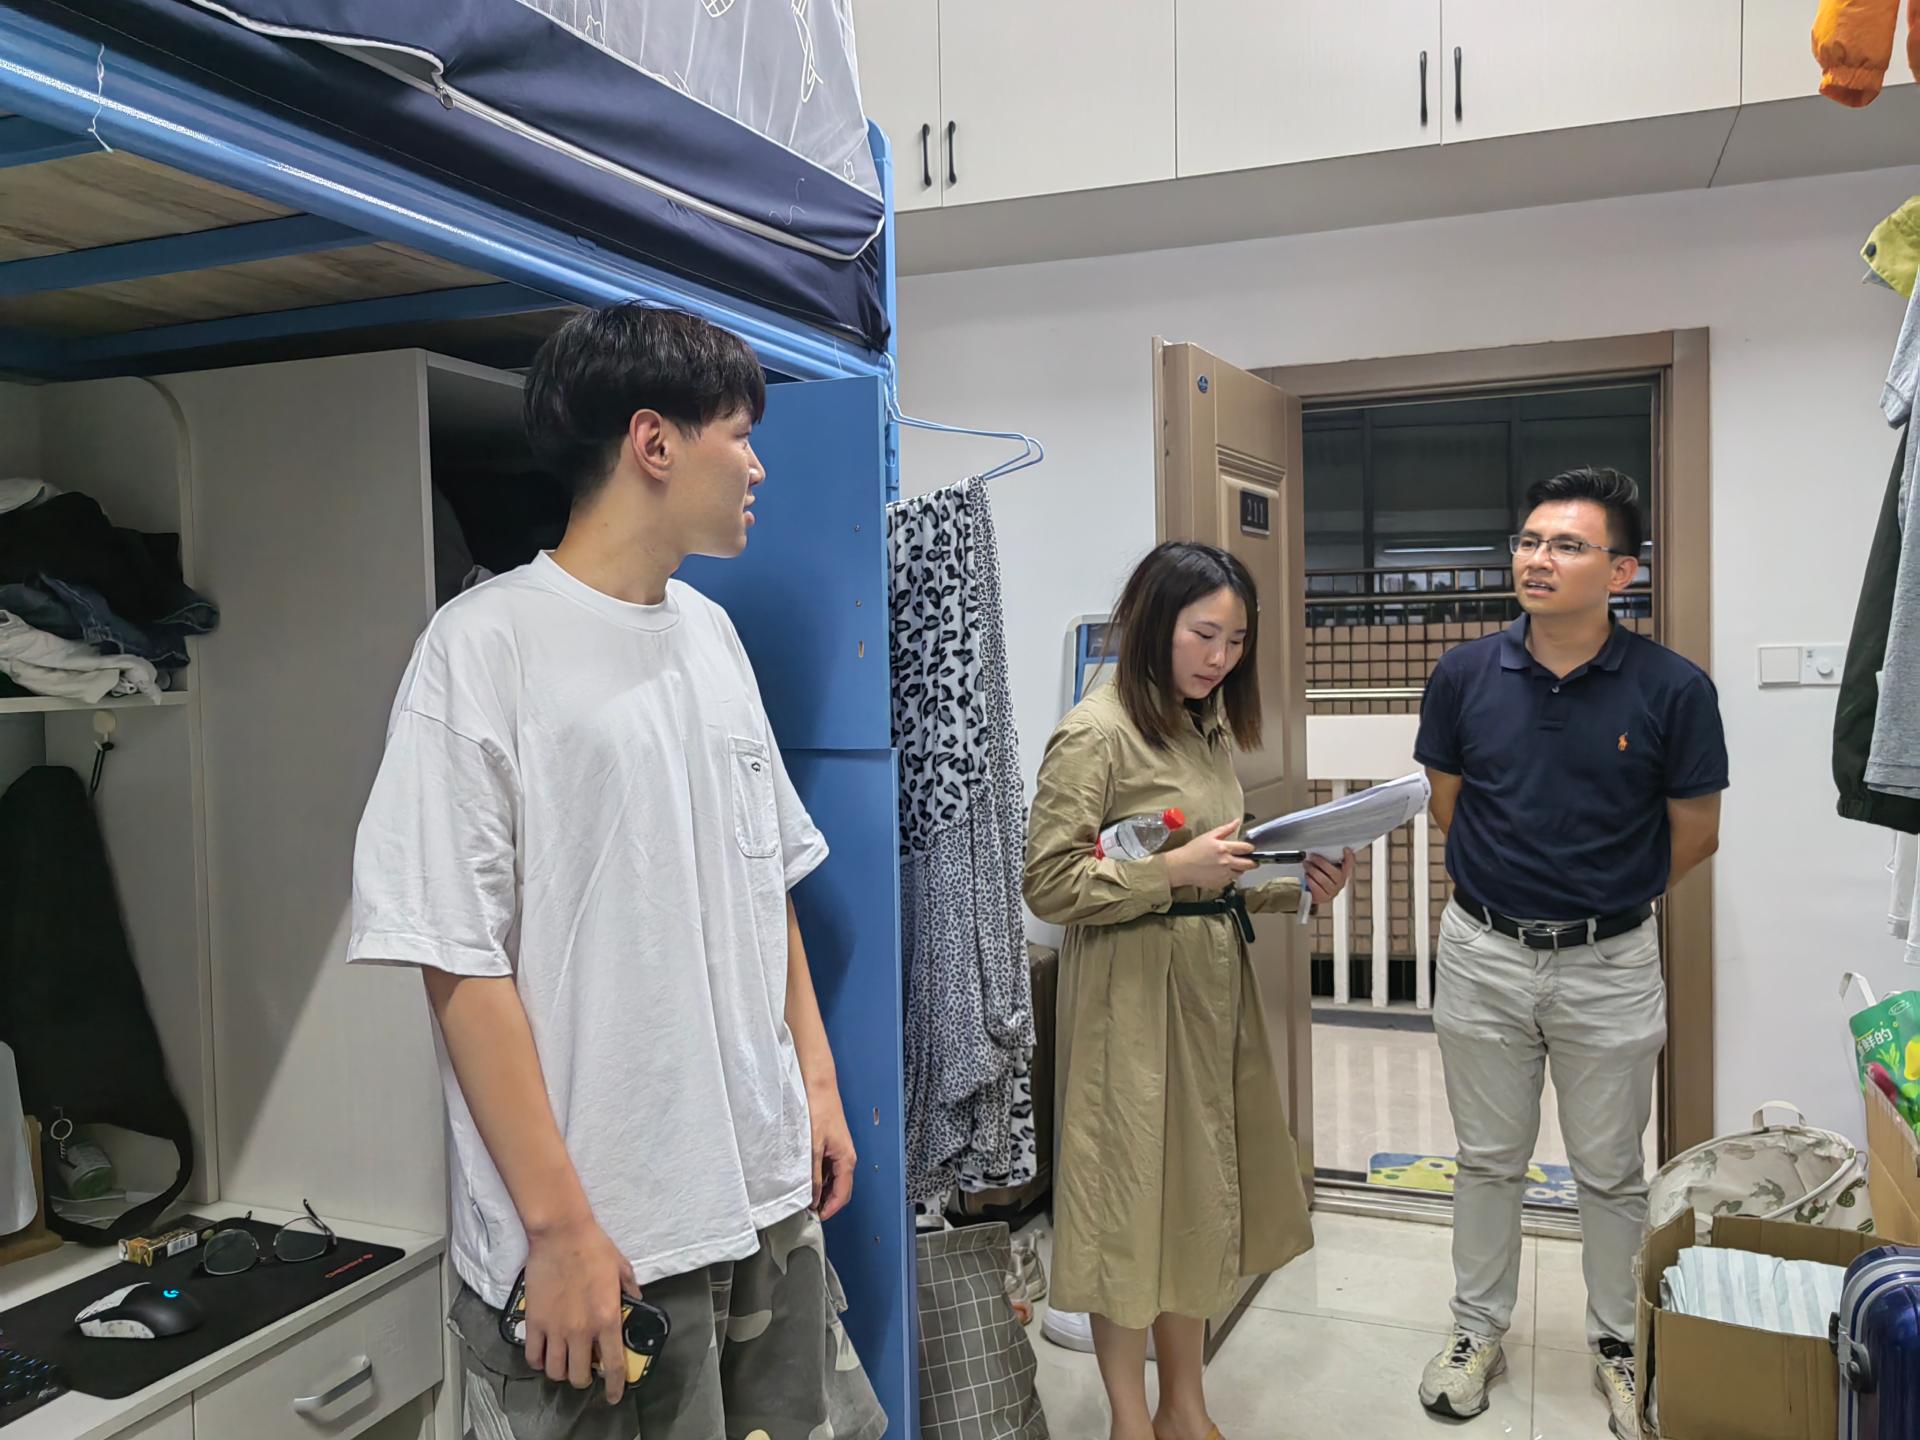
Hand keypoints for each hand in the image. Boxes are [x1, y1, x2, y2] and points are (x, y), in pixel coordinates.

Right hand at [523, 1217, 640, 1403]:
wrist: (561, 1234)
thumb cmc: (594, 1248)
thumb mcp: (622, 1268)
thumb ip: (630, 1290)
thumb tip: (637, 1300)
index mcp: (607, 1320)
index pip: (612, 1366)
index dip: (614, 1387)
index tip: (613, 1396)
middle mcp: (581, 1331)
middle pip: (578, 1377)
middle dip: (583, 1379)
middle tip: (585, 1369)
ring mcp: (555, 1329)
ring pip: (555, 1371)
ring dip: (561, 1371)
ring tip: (564, 1361)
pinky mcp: (534, 1322)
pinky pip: (532, 1356)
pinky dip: (539, 1360)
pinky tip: (544, 1353)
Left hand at [810, 1085, 857, 1221]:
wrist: (818, 1087)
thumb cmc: (819, 1111)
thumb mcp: (813, 1148)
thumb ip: (813, 1175)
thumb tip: (813, 1198)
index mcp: (847, 1160)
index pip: (843, 1194)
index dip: (830, 1209)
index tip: (816, 1219)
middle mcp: (846, 1158)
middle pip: (840, 1189)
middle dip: (826, 1203)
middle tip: (808, 1212)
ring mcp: (838, 1152)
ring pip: (833, 1180)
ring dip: (822, 1191)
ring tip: (804, 1199)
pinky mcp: (831, 1146)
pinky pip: (827, 1169)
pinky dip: (818, 1178)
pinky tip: (805, 1180)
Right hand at [1164, 820, 1256, 890]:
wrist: (1181, 866)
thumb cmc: (1193, 850)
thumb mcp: (1209, 836)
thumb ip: (1226, 829)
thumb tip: (1237, 821)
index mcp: (1224, 848)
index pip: (1246, 848)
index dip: (1250, 848)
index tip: (1250, 849)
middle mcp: (1226, 862)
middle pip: (1249, 864)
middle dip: (1253, 862)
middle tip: (1251, 861)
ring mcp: (1224, 875)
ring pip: (1240, 874)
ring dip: (1239, 869)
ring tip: (1232, 865)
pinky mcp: (1220, 884)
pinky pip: (1230, 881)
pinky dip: (1229, 877)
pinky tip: (1221, 872)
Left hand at [1304, 849, 1356, 904]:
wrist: (1313, 892)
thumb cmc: (1320, 876)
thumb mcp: (1325, 866)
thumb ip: (1328, 858)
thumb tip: (1322, 849)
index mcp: (1343, 872)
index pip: (1350, 864)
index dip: (1349, 857)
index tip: (1346, 849)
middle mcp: (1340, 883)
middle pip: (1334, 872)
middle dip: (1321, 863)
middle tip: (1312, 856)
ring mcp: (1333, 891)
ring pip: (1324, 880)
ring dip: (1313, 870)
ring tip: (1306, 864)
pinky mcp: (1324, 897)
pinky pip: (1317, 889)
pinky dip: (1310, 880)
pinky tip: (1307, 876)